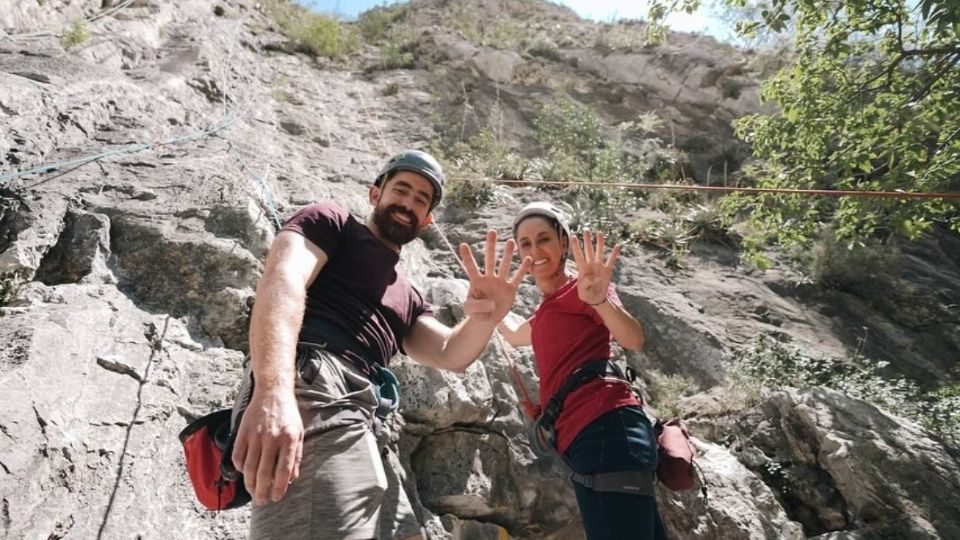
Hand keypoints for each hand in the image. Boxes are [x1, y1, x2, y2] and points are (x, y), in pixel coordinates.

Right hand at [231, 388, 303, 504]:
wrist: (273, 391)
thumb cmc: (288, 414)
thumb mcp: (299, 432)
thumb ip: (297, 455)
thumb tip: (292, 478)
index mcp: (289, 439)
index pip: (284, 470)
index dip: (280, 488)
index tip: (276, 498)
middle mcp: (272, 438)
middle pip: (265, 473)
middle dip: (262, 491)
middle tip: (261, 501)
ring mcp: (256, 435)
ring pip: (250, 467)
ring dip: (250, 484)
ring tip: (253, 492)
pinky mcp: (243, 432)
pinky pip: (238, 456)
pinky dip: (241, 468)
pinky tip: (245, 472)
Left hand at [459, 230, 531, 322]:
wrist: (487, 320)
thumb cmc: (476, 312)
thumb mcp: (470, 310)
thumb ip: (476, 306)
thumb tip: (492, 302)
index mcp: (476, 281)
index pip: (471, 267)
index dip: (467, 257)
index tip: (463, 245)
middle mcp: (489, 278)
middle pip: (490, 260)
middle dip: (491, 246)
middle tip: (492, 232)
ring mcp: (500, 283)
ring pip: (504, 266)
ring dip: (507, 254)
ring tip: (510, 242)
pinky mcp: (510, 290)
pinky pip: (517, 278)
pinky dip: (522, 269)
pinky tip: (527, 259)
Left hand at [570, 229, 619, 305]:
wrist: (595, 298)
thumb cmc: (586, 294)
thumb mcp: (583, 292)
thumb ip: (585, 285)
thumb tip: (589, 279)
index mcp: (582, 269)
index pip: (578, 255)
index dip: (576, 246)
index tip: (573, 237)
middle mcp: (591, 265)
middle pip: (589, 250)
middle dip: (587, 240)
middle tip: (586, 229)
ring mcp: (599, 267)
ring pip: (599, 252)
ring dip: (600, 243)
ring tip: (600, 233)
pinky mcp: (607, 271)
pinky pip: (611, 261)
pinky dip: (613, 254)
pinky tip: (617, 246)